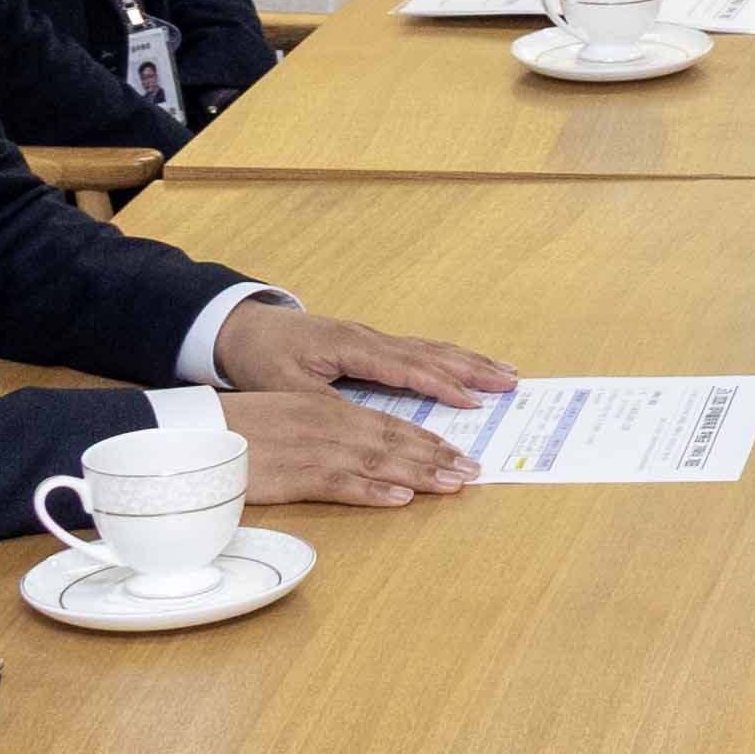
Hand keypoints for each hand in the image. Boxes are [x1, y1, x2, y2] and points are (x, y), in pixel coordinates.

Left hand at [217, 302, 514, 408]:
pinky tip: (466, 366)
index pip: (408, 368)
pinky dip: (449, 359)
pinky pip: (420, 350)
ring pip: (431, 348)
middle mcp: (371, 339)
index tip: (473, 401)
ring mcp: (374, 338)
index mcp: (353, 348)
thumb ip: (327, 404)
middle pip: (432, 353)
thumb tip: (366, 426)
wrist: (243, 327)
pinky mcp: (372, 343)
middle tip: (511, 383)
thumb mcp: (286, 388)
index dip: (442, 385)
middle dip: (473, 369)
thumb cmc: (262, 358)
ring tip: (505, 373)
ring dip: (469, 362)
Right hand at [220, 385, 482, 509]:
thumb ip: (321, 431)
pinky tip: (401, 498)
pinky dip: (374, 492)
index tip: (455, 450)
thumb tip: (352, 450)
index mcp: (326, 409)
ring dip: (421, 474)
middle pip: (394, 440)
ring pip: (379, 461)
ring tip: (455, 483)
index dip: (425, 439)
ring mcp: (314, 448)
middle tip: (474, 470)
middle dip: (438, 456)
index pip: (387, 423)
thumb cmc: (235, 431)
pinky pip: (342, 484)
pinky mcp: (295, 474)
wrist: (192, 433)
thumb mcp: (286, 420)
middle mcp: (328, 424)